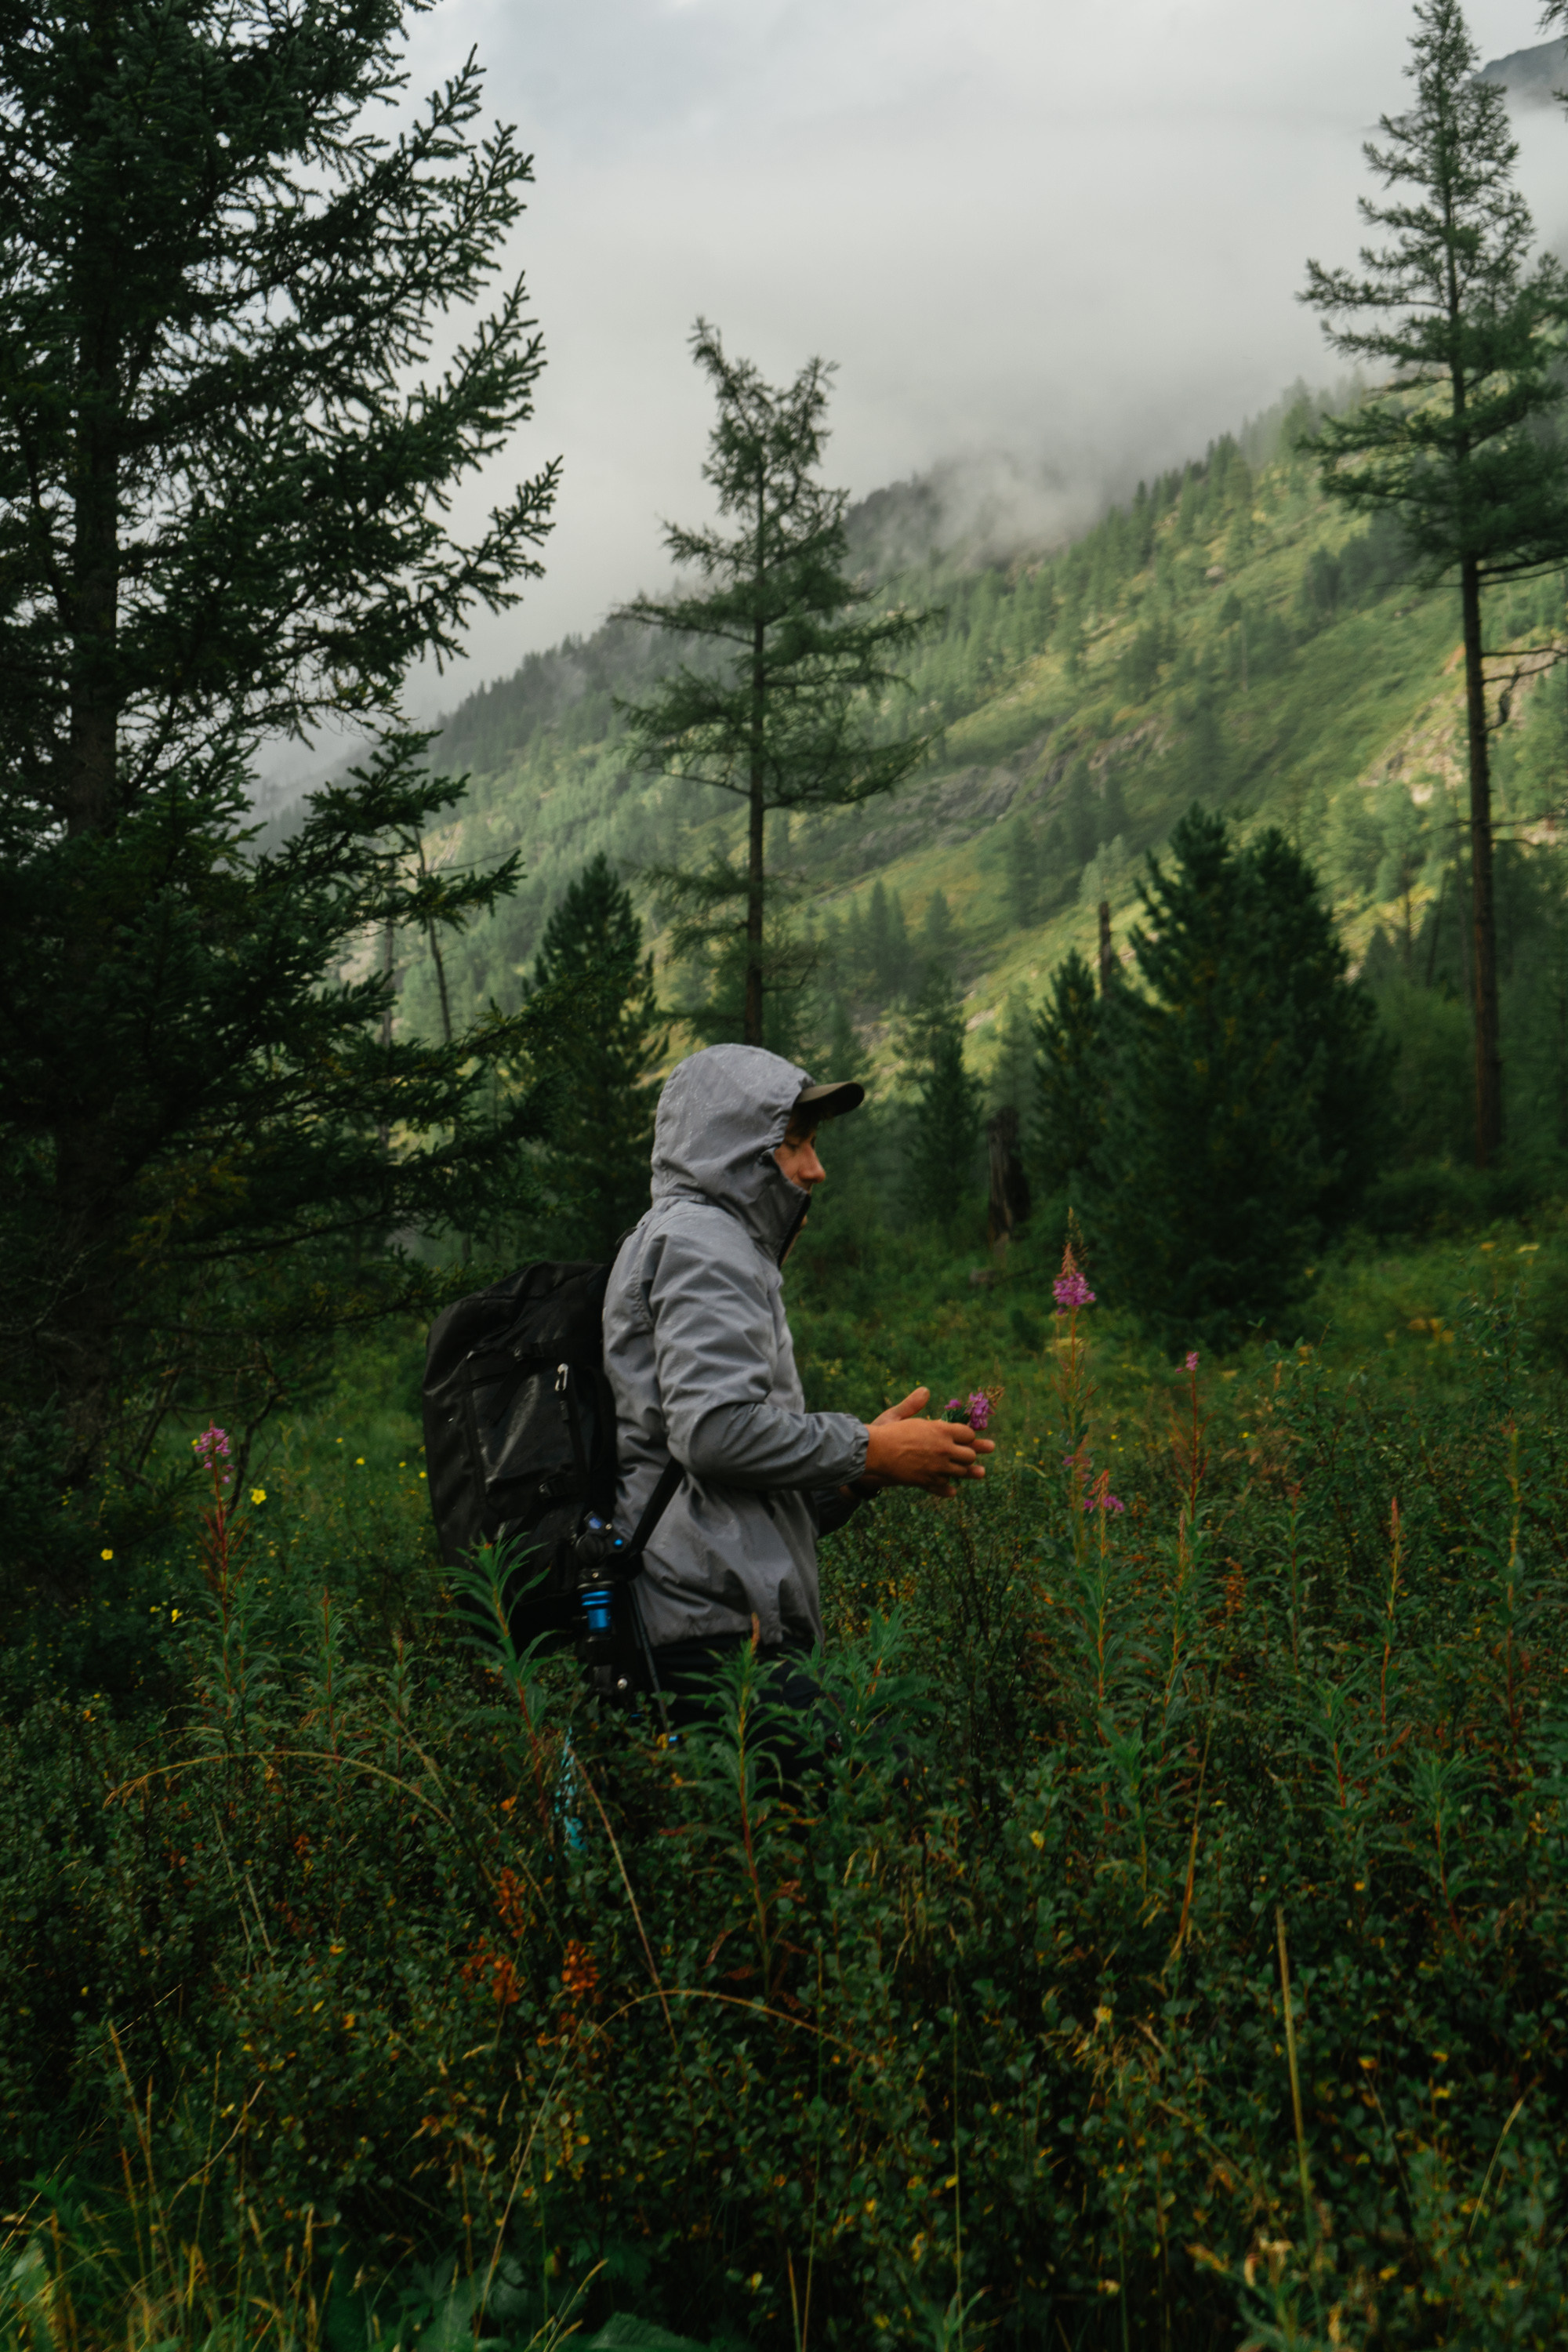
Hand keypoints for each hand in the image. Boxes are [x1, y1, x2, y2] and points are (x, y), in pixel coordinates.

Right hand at [859, 1386, 994, 1497]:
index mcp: (941, 1430)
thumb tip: (925, 1391)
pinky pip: (945, 1486)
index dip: (969, 1436)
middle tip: (974, 1453)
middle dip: (972, 1454)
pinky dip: (949, 1488)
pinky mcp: (927, 1482)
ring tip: (978, 1472)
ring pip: (961, 1472)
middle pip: (969, 1454)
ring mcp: (937, 1468)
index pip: (968, 1434)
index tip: (967, 1436)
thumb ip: (914, 1404)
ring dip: (968, 1472)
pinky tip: (952, 1490)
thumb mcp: (899, 1414)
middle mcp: (944, 1449)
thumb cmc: (885, 1431)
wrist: (874, 1453)